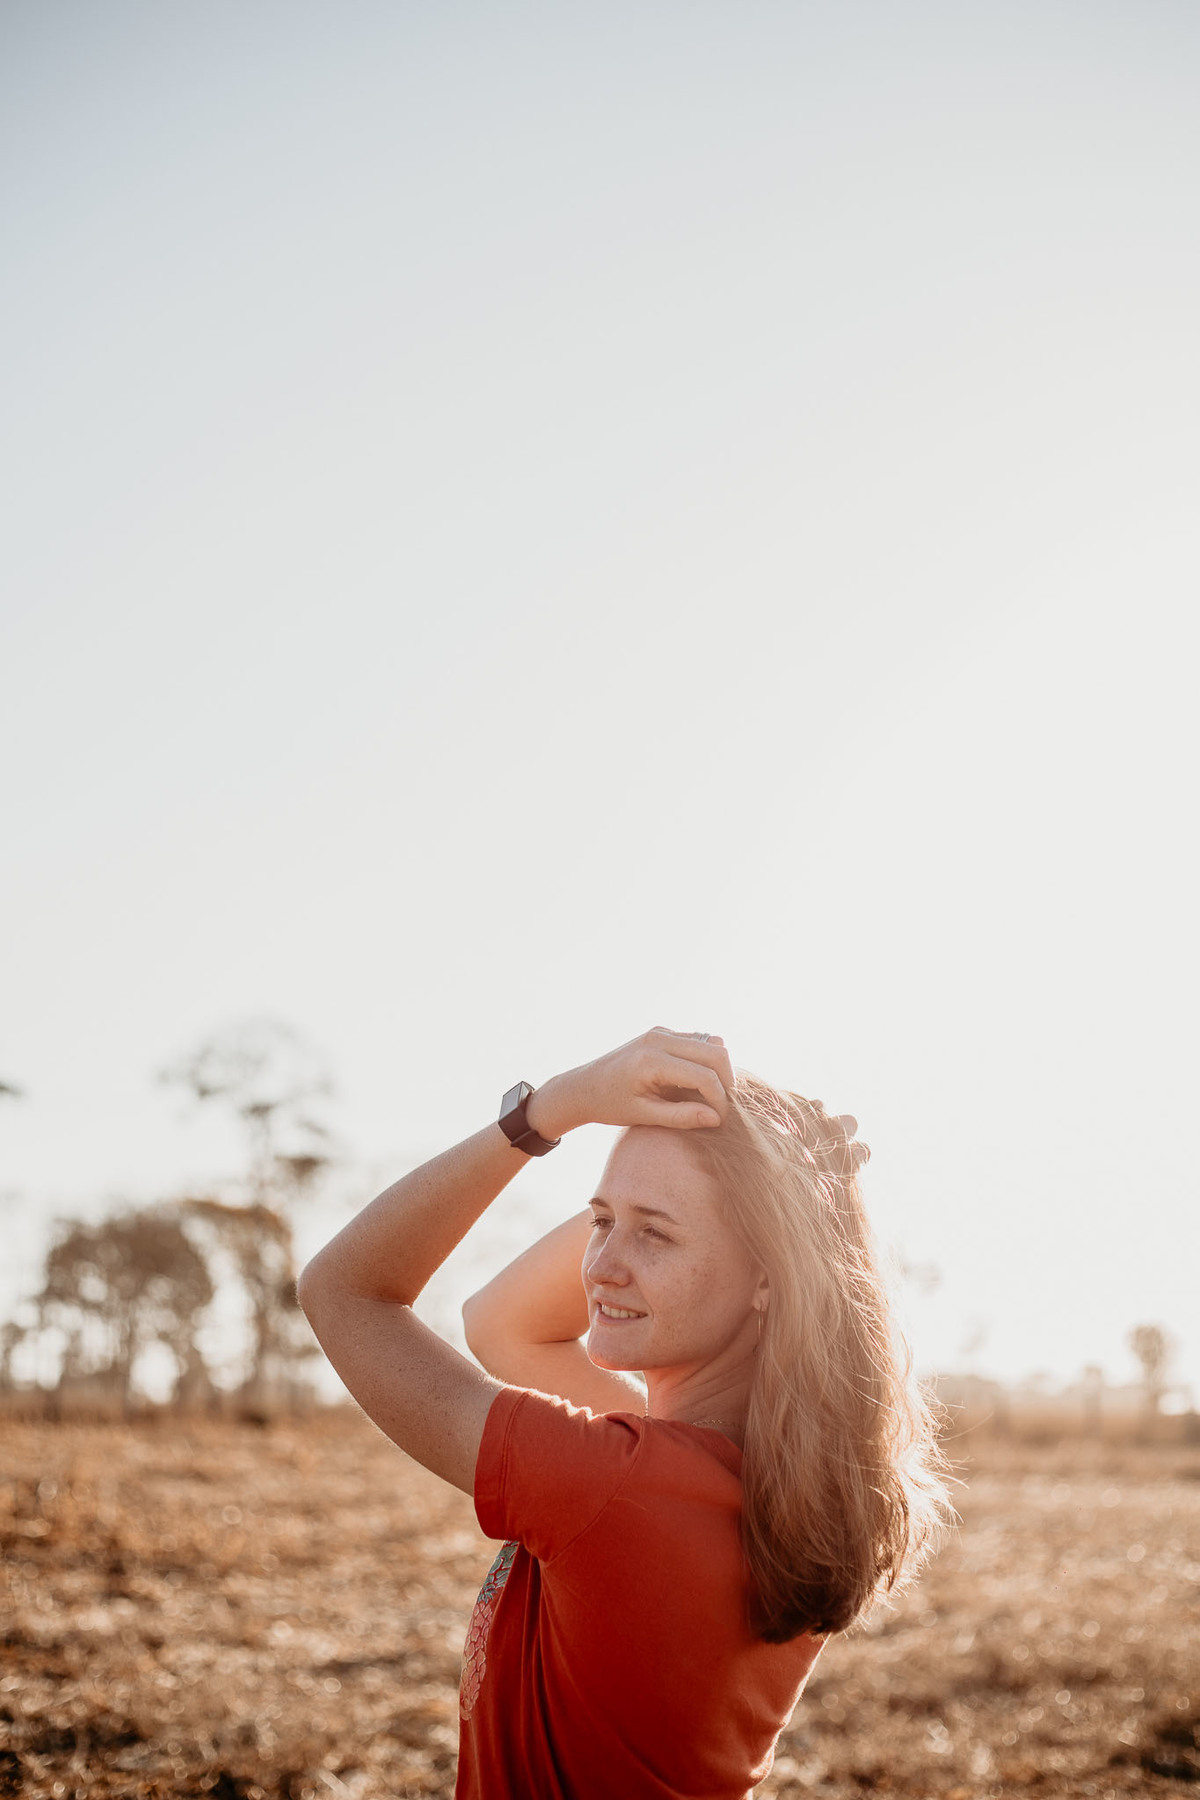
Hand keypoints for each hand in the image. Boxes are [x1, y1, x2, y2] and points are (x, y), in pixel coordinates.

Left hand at [526, 1027, 735, 1139]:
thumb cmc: (610, 1105)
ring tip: (710, 1096)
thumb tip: (717, 1118)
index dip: (719, 1099)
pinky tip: (696, 1084)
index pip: (704, 1076)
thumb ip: (681, 1117)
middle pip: (716, 1052)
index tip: (720, 1120)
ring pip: (711, 1043)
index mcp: (652, 1060)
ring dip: (718, 1069)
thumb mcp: (644, 1116)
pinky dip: (706, 1060)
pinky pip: (698, 1041)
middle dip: (726, 1081)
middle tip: (722, 1107)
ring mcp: (661, 1032)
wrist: (584, 1087)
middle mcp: (659, 1038)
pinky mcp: (662, 1033)